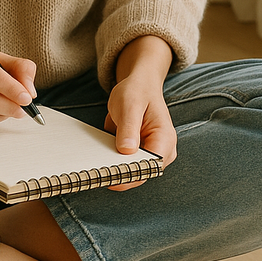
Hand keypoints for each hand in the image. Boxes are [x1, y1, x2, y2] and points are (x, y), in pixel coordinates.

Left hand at [103, 35, 176, 189]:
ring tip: (97, 164)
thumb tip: (126, 151)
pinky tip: (100, 158)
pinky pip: (127, 166)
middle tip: (97, 170)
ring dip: (115, 169)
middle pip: (141, 174)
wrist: (138, 86)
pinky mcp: (141, 155)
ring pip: (133, 173)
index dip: (130, 174)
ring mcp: (152, 154)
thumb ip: (129, 128)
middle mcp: (163, 150)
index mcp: (165, 138)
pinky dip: (113, 163)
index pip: (149, 167)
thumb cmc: (137, 92)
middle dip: (119, 173)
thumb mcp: (130, 105)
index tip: (109, 173)